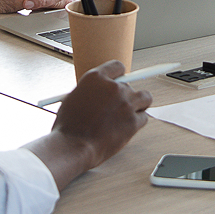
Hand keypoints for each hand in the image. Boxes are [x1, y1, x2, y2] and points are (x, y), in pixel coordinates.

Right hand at [24, 61, 151, 189]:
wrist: (72, 146)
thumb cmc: (69, 127)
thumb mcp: (73, 98)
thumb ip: (91, 91)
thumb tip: (100, 93)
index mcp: (96, 78)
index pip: (117, 67)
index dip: (119, 76)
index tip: (119, 82)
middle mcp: (113, 87)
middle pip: (129, 85)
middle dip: (124, 96)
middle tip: (118, 107)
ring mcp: (125, 103)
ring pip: (145, 97)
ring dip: (139, 104)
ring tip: (130, 113)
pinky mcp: (132, 121)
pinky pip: (144, 117)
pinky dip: (137, 122)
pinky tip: (127, 127)